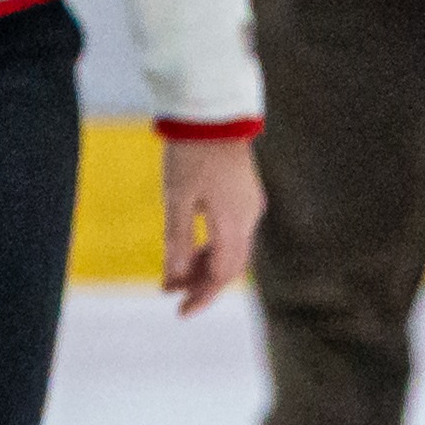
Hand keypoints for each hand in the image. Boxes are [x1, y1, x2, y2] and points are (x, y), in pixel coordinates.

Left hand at [159, 133, 262, 314]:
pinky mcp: (245, 195)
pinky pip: (233, 233)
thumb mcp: (177, 198)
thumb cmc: (191, 153)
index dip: (203, 295)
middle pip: (231, 266)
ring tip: (174, 274)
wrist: (212, 112)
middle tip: (174, 296)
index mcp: (234, 221)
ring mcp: (250, 205)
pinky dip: (213, 246)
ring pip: (233, 250)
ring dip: (205, 265)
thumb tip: (176, 278)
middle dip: (203, 284)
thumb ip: (178, 240)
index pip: (222, 273)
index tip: (181, 311)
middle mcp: (249, 217)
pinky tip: (191, 248)